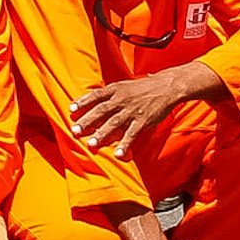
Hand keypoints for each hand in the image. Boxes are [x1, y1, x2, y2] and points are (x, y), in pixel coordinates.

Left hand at [67, 68, 201, 158]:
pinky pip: (132, 134)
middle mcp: (122, 99)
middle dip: (87, 121)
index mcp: (116, 89)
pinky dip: (124, 144)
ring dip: (101, 134)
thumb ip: (112, 94)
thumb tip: (96, 100)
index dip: (83, 101)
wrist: (168, 87)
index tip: (71, 109)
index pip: (96, 95)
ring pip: (114, 123)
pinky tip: (117, 154)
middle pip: (101, 110)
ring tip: (91, 144)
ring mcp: (132, 110)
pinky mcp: (143, 121)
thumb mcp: (126, 86)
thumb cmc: (145, 87)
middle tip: (75, 131)